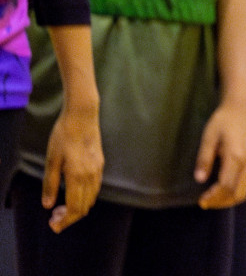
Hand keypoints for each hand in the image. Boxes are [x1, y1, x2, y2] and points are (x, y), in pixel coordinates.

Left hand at [42, 100, 101, 231]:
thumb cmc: (63, 135)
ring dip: (78, 208)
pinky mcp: (100, 164)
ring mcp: (98, 169)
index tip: (53, 225)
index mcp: (77, 175)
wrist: (83, 116)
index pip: (74, 207)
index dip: (65, 220)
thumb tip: (48, 205)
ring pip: (91, 198)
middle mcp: (91, 175)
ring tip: (62, 208)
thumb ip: (50, 184)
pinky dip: (85, 198)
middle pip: (84, 206)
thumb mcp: (51, 159)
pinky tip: (74, 194)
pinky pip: (95, 188)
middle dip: (70, 217)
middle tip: (54, 219)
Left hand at [195, 97, 245, 208]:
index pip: (226, 186)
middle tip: (205, 202)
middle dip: (220, 202)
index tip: (201, 200)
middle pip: (237, 194)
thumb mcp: (209, 136)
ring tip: (213, 198)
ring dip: (228, 200)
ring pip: (243, 192)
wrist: (242, 109)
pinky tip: (221, 189)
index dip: (214, 197)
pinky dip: (234, 193)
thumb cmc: (223, 121)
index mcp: (235, 156)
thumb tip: (199, 179)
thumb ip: (204, 158)